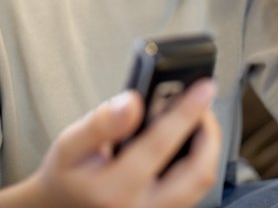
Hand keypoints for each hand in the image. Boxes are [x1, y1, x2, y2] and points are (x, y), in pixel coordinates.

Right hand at [28, 80, 219, 207]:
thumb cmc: (67, 177)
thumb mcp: (68, 146)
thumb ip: (100, 123)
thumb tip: (131, 103)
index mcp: (114, 190)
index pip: (160, 145)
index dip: (186, 112)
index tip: (203, 88)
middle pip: (197, 173)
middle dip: (209, 133)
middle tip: (204, 103)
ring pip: (201, 184)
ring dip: (207, 146)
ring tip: (197, 117)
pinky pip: (193, 190)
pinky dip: (198, 160)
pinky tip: (187, 139)